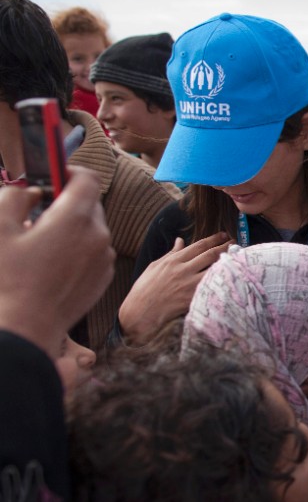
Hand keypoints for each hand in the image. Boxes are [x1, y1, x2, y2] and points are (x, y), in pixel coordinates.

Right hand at [0, 170, 113, 357]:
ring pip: (92, 228)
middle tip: (37, 213)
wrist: (24, 330)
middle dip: (66, 201)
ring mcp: (103, 259)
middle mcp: (98, 236)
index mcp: (75, 219)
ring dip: (72, 226)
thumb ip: (14, 197)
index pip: (87, 178)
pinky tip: (52, 263)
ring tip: (40, 243)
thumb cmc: (6, 281)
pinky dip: (78, 248)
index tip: (50, 177)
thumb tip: (31, 192)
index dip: (67, 171)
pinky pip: (94, 251)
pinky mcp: (103, 278)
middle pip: (90, 203)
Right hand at [118, 232, 231, 342]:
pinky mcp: (192, 299)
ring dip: (227, 263)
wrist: (139, 313)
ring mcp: (188, 285)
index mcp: (173, 260)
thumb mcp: (155, 267)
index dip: (213, 239)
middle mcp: (183, 270)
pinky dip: (221, 281)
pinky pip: (210, 287)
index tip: (224, 235)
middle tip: (235, 243)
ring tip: (238, 258)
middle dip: (224, 247)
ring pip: (213, 270)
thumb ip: (171, 254)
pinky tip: (231, 278)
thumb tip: (180, 241)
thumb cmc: (144, 289)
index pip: (198, 246)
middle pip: (209, 255)